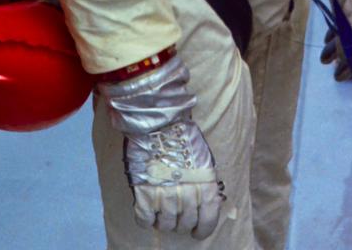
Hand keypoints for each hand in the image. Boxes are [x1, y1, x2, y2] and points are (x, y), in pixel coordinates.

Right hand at [124, 120, 224, 238]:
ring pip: (166, 225)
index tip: (196, 231)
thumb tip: (205, 203)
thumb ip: (204, 183)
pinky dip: (145, 218)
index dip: (201, 229)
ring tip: (160, 210)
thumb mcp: (203, 159)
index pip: (207, 220)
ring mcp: (165, 195)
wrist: (158, 120)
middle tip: (176, 215)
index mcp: (206, 185)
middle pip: (185, 223)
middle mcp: (188, 194)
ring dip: (163, 221)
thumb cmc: (182, 135)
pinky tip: (147, 208)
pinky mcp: (144, 193)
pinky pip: (145, 220)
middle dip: (181, 223)